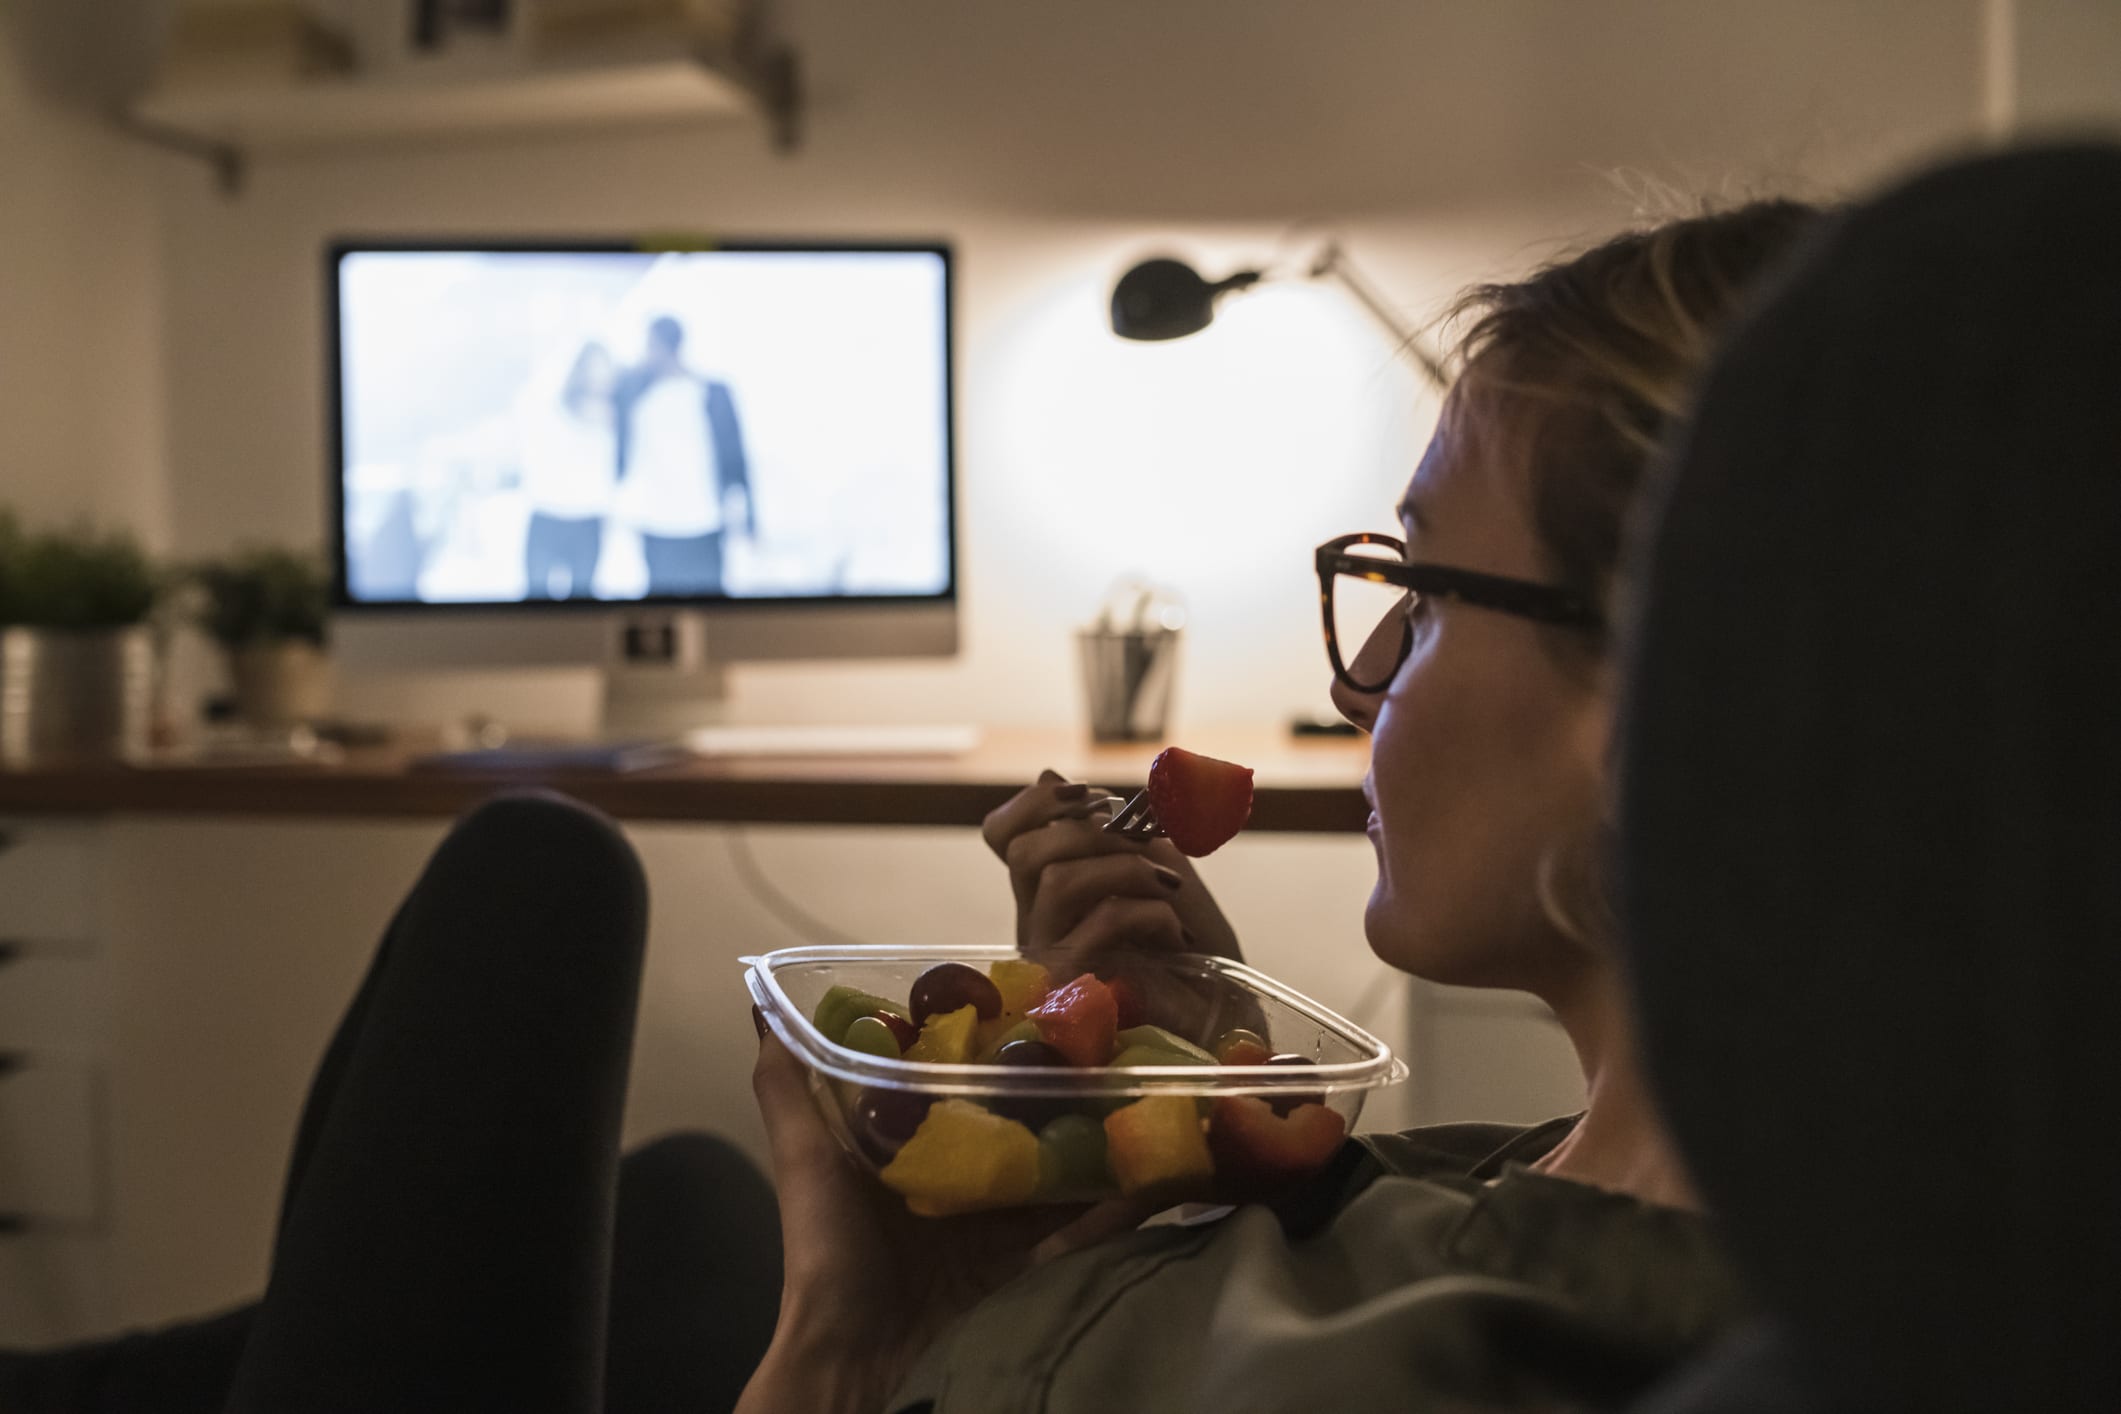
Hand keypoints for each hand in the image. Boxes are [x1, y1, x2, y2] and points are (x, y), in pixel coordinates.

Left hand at [738, 1019, 1146, 1413]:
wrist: (855, 1353)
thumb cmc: (826, 1247)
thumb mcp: (803, 1156)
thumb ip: (787, 1085)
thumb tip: (759, 1000)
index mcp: (907, 1141)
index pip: (957, 1079)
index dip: (993, 1043)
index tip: (1034, 1000)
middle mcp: (954, 1171)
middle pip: (1016, 1117)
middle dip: (1059, 1085)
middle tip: (1109, 1045)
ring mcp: (993, 1217)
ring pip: (1055, 1165)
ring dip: (1096, 1137)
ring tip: (1141, 1096)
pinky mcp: (1022, 1260)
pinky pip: (1075, 1225)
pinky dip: (1114, 1204)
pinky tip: (1153, 1175)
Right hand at [981, 770, 1244, 973]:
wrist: (1225, 1008)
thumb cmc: (1191, 940)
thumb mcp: (1157, 860)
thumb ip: (1111, 826)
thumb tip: (1048, 776)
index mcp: (1047, 888)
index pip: (1001, 835)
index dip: (1034, 804)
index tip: (1090, 795)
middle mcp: (1037, 922)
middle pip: (1025, 852)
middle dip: (1092, 831)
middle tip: (1146, 841)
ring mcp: (1049, 958)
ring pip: (1057, 881)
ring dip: (1125, 867)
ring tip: (1169, 886)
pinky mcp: (1075, 987)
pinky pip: (1100, 923)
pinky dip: (1150, 912)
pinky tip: (1176, 931)